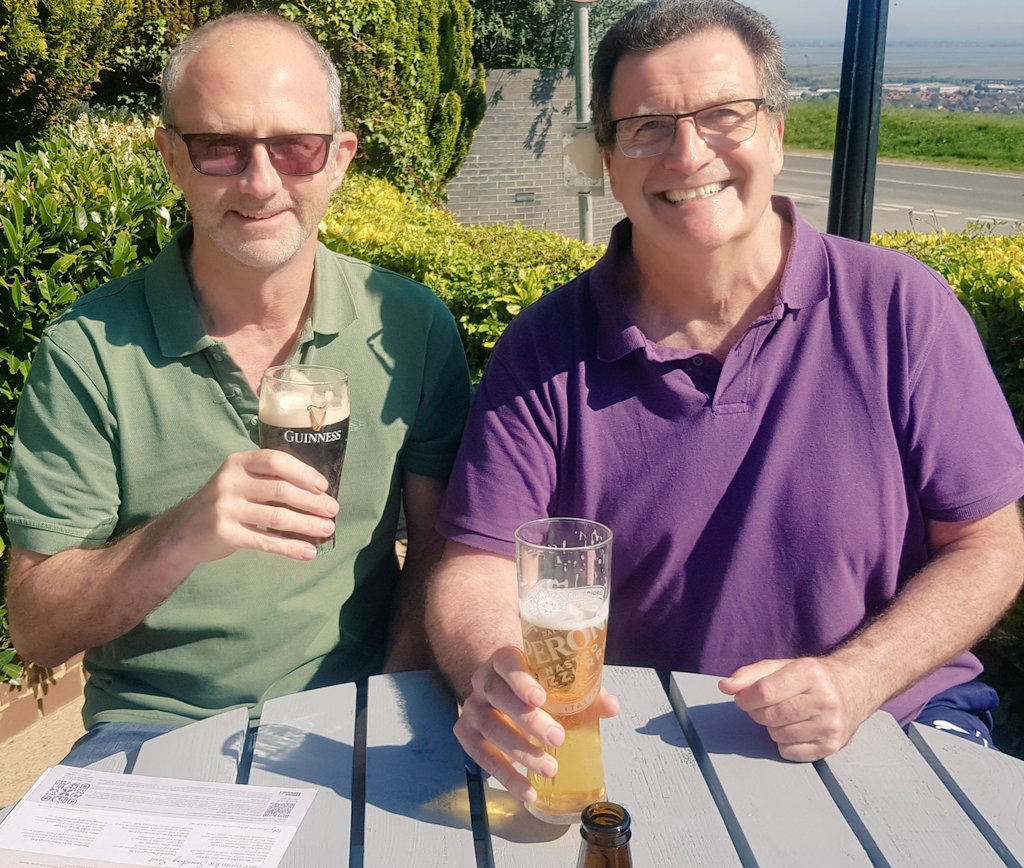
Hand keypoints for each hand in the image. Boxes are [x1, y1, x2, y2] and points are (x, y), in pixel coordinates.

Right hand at [165, 449, 338, 565]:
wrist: (184, 531)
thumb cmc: (226, 503)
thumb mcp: (241, 481)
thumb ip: (270, 481)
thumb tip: (318, 493)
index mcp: (238, 463)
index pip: (276, 461)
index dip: (303, 473)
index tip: (323, 486)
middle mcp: (230, 482)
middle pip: (281, 490)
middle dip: (312, 501)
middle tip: (333, 510)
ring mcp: (226, 508)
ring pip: (277, 516)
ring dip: (307, 524)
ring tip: (327, 529)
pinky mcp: (226, 534)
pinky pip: (265, 541)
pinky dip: (290, 547)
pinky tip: (308, 552)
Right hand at [453, 646, 619, 802]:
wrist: (498, 681)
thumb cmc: (532, 678)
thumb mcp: (554, 677)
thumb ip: (583, 689)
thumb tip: (612, 708)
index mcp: (504, 659)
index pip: (507, 663)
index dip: (521, 680)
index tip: (541, 698)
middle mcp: (483, 681)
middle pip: (499, 697)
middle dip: (529, 721)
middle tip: (558, 738)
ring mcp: (472, 707)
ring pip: (490, 728)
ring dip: (520, 752)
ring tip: (550, 769)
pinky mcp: (466, 732)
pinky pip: (481, 755)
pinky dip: (505, 775)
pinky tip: (526, 790)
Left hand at [719, 657, 873, 760]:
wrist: (854, 688)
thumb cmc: (811, 677)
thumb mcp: (781, 666)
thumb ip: (750, 675)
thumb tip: (725, 687)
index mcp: (810, 673)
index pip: (764, 692)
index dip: (744, 698)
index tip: (741, 698)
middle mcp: (825, 700)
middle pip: (769, 716)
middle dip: (757, 712)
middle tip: (766, 705)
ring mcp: (830, 726)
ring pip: (776, 735)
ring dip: (772, 727)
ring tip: (786, 714)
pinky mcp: (832, 746)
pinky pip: (788, 752)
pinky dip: (784, 743)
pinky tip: (797, 728)